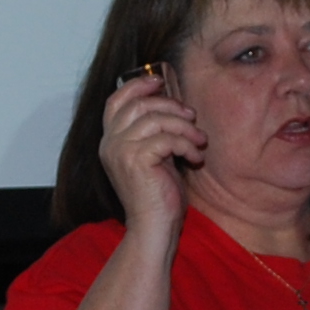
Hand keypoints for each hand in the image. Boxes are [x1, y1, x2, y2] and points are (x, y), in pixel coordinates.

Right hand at [99, 69, 205, 237]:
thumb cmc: (159, 195)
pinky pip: (167, 138)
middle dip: (171, 106)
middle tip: (191, 117)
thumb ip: (155, 132)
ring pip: (156, 119)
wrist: (154, 228)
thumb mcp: (155, 156)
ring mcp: (120, 151)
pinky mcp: (136, 160)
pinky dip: (187, 145)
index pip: (115, 101)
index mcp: (110, 141)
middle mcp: (110, 144)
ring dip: (184, 127)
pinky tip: (195, 157)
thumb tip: (174, 105)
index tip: (161, 81)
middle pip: (139, 104)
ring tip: (200, 140)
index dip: (137, 86)